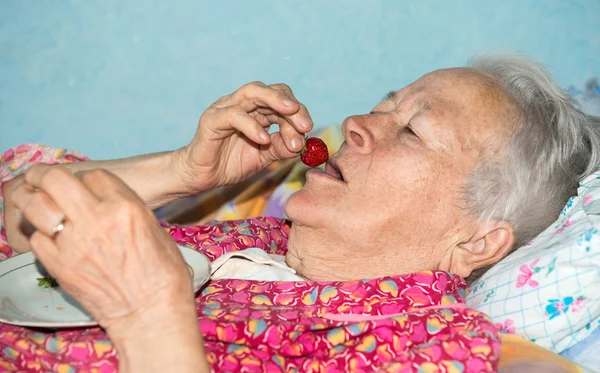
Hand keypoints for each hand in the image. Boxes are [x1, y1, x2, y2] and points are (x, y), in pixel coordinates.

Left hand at [10, 165, 195, 331]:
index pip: (94, 175)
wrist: (151, 314)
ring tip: (32, 199)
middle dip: (43, 173)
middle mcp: (97, 219)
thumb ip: (128, 210)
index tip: (86, 187)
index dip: (89, 180)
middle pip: (55, 178)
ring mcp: (74, 243)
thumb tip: (109, 203)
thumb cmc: (163, 276)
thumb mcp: (156, 230)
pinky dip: (39, 234)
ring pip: (35, 205)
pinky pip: (35, 239)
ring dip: (31, 199)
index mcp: (127, 207)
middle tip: (39, 176)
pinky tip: (48, 237)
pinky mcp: (59, 266)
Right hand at [177, 82, 313, 191]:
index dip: (298, 111)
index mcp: (256, 110)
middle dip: (290, 104)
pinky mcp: (212, 120)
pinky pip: (233, 115)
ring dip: (275, 101)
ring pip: (252, 92)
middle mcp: (241, 104)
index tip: (309, 129)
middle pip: (269, 91)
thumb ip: (280, 148)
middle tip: (305, 123)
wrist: (201, 177)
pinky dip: (251, 125)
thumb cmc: (230, 163)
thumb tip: (301, 143)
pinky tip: (264, 139)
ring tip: (290, 113)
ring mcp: (225, 108)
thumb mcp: (263, 157)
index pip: (281, 101)